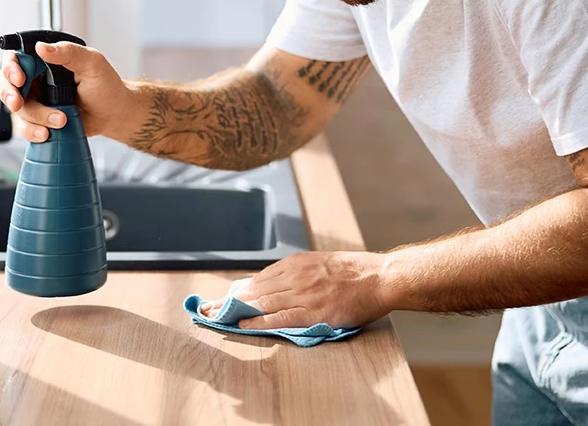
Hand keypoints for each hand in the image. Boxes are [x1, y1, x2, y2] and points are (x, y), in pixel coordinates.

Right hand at [0, 41, 135, 141]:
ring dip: (36, 117)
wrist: (114, 114)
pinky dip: (33, 132)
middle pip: (7, 83)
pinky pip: (25, 127)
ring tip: (60, 120)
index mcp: (45, 60)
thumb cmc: (106, 86)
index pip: (17, 58)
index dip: (11, 68)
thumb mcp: (91, 63)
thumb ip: (68, 52)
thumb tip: (42, 47)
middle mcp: (37, 78)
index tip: (19, 79)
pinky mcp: (39, 120)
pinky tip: (47, 133)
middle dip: (9, 94)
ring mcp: (37, 100)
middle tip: (18, 103)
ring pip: (18, 109)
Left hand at [198, 251, 389, 329]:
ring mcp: (303, 294)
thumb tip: (276, 283)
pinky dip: (258, 321)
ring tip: (215, 317)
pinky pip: (279, 317)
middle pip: (253, 289)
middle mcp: (295, 276)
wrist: (380, 277)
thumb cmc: (355, 272)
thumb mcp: (321, 263)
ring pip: (261, 302)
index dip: (238, 289)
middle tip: (207, 308)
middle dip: (228, 299)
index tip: (223, 297)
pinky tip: (242, 324)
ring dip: (235, 310)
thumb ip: (299, 272)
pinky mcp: (313, 312)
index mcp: (296, 263)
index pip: (259, 278)